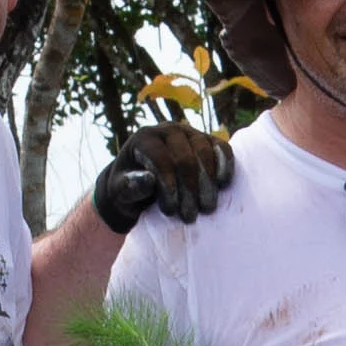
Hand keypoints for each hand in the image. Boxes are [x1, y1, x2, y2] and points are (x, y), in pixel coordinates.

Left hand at [91, 118, 235, 231]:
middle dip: (189, 189)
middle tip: (190, 216)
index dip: (167, 185)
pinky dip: (225, 164)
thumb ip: (130, 186)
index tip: (170, 211)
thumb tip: (149, 180)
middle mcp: (168, 130)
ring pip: (205, 152)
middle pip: (185, 157)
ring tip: (206, 207)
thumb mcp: (120, 191)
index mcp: (144, 138)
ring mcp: (190, 133)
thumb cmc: (129, 188)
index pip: (160, 158)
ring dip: (207, 182)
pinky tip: (223, 184)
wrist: (144, 183)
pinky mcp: (208, 140)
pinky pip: (221, 148)